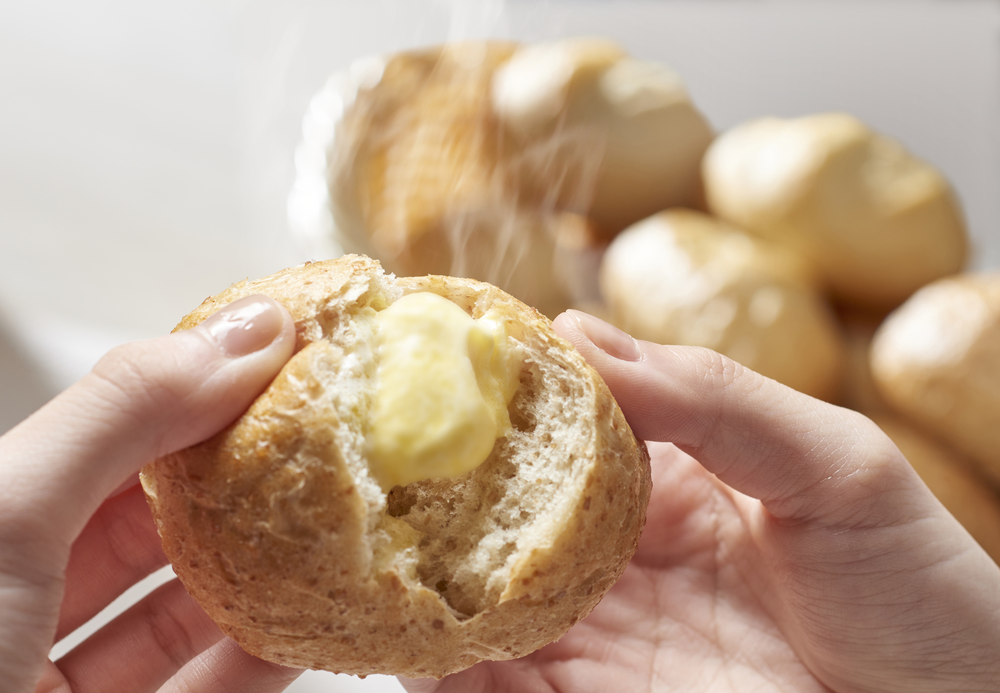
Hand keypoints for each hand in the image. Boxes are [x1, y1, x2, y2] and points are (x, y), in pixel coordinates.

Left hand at [0, 295, 303, 692]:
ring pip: (181, 611)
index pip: (104, 435)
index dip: (194, 390)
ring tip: (331, 524)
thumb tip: (246, 330)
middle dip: (240, 478)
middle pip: (151, 521)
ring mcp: (59, 683)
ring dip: (261, 571)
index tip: (286, 358)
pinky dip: (260, 657)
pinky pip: (204, 690)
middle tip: (326, 438)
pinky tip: (307, 621)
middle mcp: (11, 604)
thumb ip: (123, 414)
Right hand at [405, 311, 999, 692]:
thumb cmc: (920, 588)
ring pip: (482, 595)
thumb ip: (714, 398)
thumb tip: (582, 335)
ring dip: (420, 571)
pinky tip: (407, 633)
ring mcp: (599, 632)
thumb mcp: (835, 465)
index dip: (495, 389)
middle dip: (431, 483)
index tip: (427, 355)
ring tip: (356, 536)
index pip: (560, 421)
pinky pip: (495, 683)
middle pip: (501, 509)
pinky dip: (444, 661)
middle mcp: (618, 551)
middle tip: (362, 445)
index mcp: (669, 475)